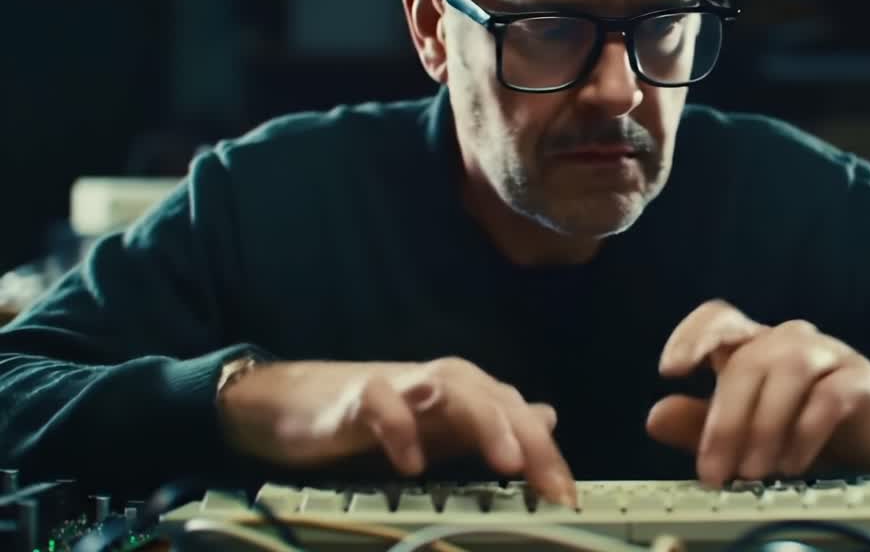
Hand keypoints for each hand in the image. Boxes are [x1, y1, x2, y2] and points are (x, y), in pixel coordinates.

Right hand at [217, 358, 575, 505]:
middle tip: (548, 482)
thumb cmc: (377, 419)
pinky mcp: (358, 397)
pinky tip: (412, 466)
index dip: (546, 453)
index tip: (566, 496)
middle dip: (528, 439)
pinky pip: (384, 407)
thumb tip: (547, 417)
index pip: (518, 415)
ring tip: (505, 462)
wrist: (294, 403)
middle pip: (496, 398)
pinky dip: (402, 432)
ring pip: (452, 391)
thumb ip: (492, 425)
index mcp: (467, 390)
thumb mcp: (442, 427)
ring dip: (483, 423)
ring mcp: (401, 384)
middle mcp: (442, 381)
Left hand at [646, 300, 869, 486]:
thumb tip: (655, 417)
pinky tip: (791, 464)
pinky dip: (804, 433)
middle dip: (727, 420)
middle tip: (716, 470)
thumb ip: (700, 422)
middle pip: (748, 362)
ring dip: (765, 426)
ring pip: (787, 373)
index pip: (718, 319)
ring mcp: (825, 354)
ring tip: (754, 471)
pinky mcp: (857, 379)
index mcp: (754, 344)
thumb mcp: (746, 428)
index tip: (670, 371)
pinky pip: (828, 398)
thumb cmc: (803, 421)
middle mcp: (787, 340)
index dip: (692, 336)